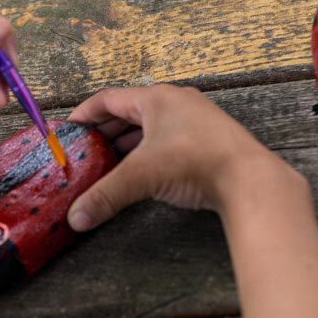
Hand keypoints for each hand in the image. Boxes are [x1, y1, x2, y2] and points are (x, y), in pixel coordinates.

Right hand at [65, 85, 306, 230]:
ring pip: (152, 125)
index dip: (85, 113)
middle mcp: (176, 102)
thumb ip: (105, 196)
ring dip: (128, 141)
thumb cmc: (195, 163)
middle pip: (130, 111)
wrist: (249, 179)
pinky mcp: (209, 139)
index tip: (68, 128)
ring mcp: (196, 119)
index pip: (109, 99)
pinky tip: (144, 170)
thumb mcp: (142, 177)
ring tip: (109, 160)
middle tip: (86, 148)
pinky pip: (169, 138)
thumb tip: (76, 219)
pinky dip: (150, 150)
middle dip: (106, 130)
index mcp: (156, 99)